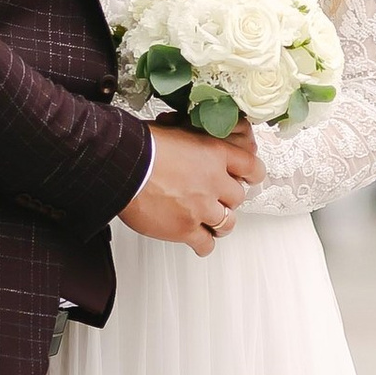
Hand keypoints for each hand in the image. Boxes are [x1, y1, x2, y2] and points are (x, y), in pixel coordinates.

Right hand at [121, 118, 261, 256]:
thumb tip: (190, 136)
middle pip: (238, 197)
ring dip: (219, 222)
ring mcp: (201, 208)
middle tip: (216, 198)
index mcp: (215, 153)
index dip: (251, 175)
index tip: (249, 178)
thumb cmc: (141, 145)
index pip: (252, 167)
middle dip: (227, 199)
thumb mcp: (176, 130)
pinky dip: (203, 243)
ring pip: (227, 223)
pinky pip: (205, 244)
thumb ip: (192, 140)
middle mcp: (214, 181)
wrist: (123, 165)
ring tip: (208, 220)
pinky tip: (197, 239)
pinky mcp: (185, 229)